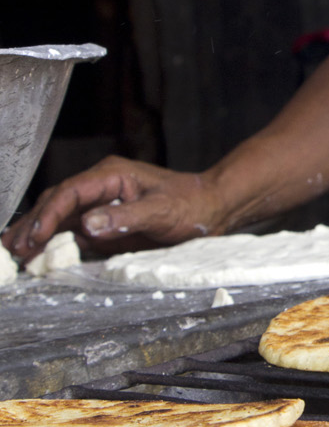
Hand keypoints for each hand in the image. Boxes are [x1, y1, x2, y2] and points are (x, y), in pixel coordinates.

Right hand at [2, 157, 225, 262]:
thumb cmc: (191, 205)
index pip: (70, 192)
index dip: (50, 214)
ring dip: (36, 232)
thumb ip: (127, 218)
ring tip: (11, 251)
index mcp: (111, 175)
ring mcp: (100, 203)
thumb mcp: (163, 211)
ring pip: (59, 215)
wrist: (210, 208)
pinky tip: (34, 252)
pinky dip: (52, 240)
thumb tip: (87, 225)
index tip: (35, 237)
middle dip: (33, 224)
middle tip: (11, 248)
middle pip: (57, 202)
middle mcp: (101, 186)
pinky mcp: (104, 220)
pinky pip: (71, 229)